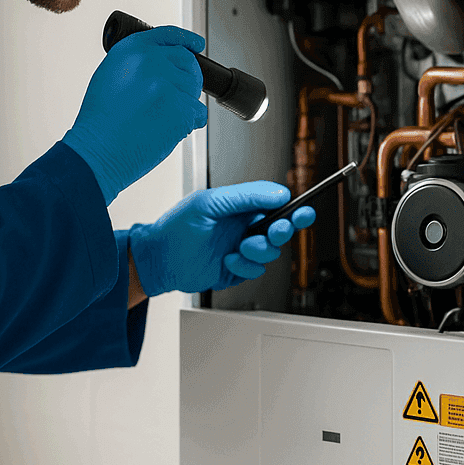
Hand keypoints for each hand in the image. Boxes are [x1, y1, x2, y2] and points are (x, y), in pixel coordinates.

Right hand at [62, 26, 208, 203]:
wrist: (98, 149)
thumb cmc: (100, 120)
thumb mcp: (110, 75)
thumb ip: (138, 64)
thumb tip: (164, 65)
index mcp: (133, 49)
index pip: (169, 35)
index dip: (187, 40)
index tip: (197, 45)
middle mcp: (152, 61)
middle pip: (188, 62)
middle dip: (188, 78)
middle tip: (174, 97)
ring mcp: (168, 85)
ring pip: (194, 90)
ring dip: (184, 104)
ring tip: (158, 118)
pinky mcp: (181, 108)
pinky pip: (198, 113)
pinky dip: (187, 123)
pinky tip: (164, 128)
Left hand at [128, 181, 316, 294]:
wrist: (159, 260)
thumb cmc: (176, 227)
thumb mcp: (210, 203)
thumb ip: (245, 196)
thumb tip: (277, 193)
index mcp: (240, 207)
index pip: (275, 205)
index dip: (293, 208)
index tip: (303, 210)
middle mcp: (244, 228)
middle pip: (280, 229)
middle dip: (282, 230)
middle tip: (276, 231)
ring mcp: (242, 249)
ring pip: (271, 252)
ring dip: (259, 250)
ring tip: (240, 247)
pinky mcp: (237, 270)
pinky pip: (256, 270)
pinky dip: (244, 267)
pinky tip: (228, 261)